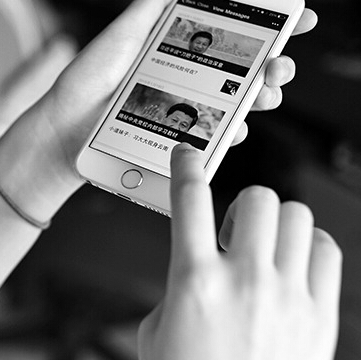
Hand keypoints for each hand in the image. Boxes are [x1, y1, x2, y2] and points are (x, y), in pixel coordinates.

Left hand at [0, 0, 316, 220]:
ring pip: (238, 104)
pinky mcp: (178, 139)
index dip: (269, 25)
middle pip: (246, 70)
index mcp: (179, 48)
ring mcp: (186, 109)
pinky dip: (230, 133)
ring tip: (265, 92)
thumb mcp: (123, 35)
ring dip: (262, 98)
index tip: (300, 18)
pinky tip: (234, 128)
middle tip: (281, 64)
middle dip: (275, 65)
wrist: (64, 128)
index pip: (233, 33)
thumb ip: (153, 5)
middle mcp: (189, 78)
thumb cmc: (88, 79)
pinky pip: (214, 137)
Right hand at [137, 143, 341, 359]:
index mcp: (194, 281)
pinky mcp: (319, 315)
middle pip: (255, 198)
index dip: (186, 166)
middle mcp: (244, 281)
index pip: (190, 199)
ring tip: (264, 249)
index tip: (187, 155)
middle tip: (233, 230)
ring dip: (274, 223)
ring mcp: (287, 296)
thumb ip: (178, 283)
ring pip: (294, 216)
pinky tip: (293, 265)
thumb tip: (198, 263)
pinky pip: (326, 249)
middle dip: (241, 204)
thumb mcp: (158, 328)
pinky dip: (308, 246)